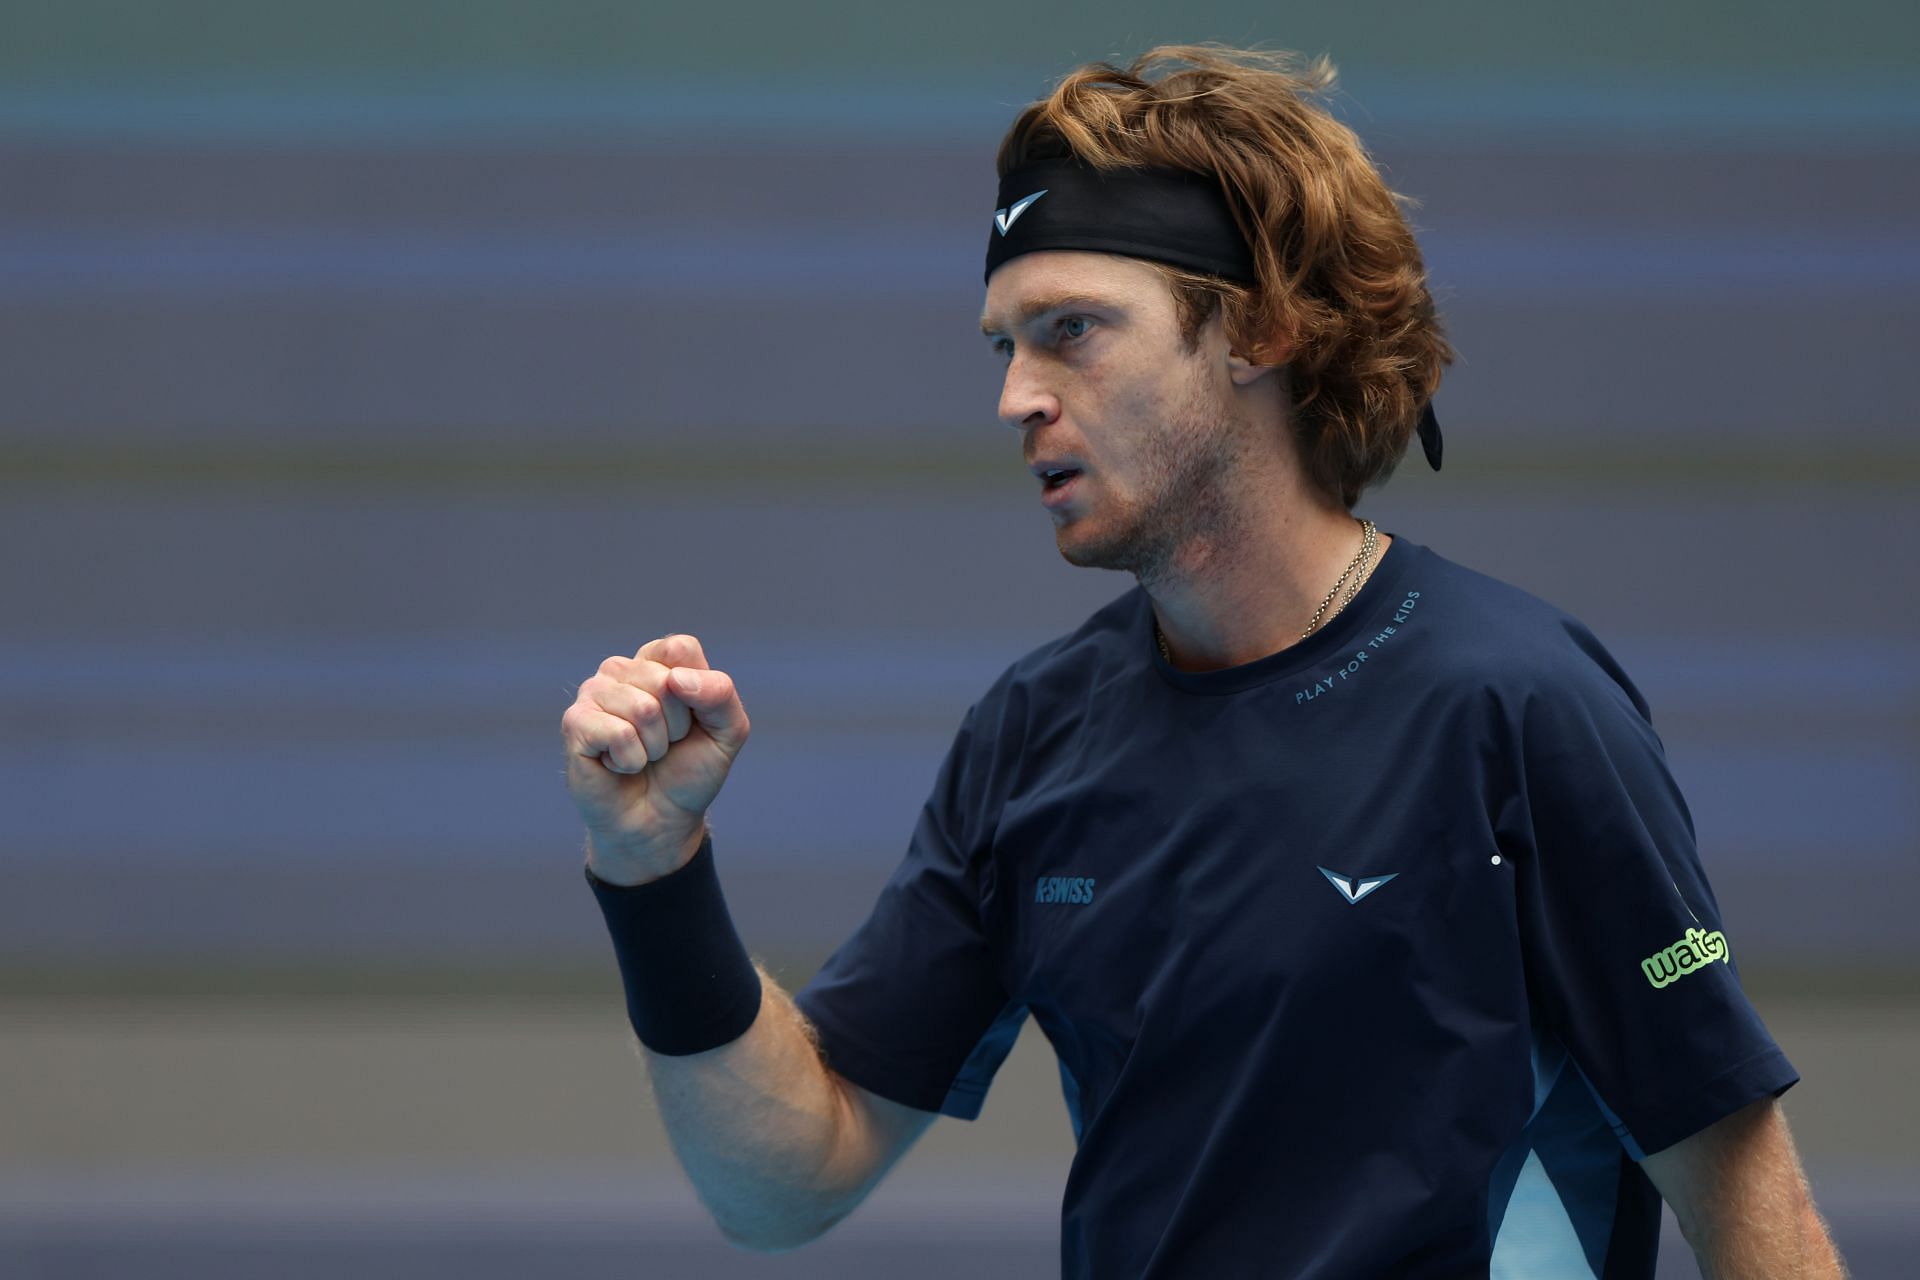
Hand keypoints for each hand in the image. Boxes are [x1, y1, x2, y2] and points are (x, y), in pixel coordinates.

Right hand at [561, 633, 750, 883]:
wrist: (660, 821)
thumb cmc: (689, 772)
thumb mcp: (727, 731)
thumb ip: (720, 694)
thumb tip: (675, 679)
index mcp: (657, 661)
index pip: (681, 649)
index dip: (698, 693)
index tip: (691, 721)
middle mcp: (621, 669)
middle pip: (665, 681)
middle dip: (676, 726)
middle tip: (664, 746)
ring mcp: (593, 693)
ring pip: (643, 709)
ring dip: (654, 747)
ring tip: (643, 756)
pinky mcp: (575, 723)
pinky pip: (619, 733)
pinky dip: (630, 761)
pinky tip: (618, 765)